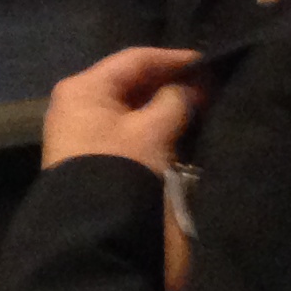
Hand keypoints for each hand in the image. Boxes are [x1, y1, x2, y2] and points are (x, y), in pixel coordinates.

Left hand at [42, 45, 206, 175]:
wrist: (93, 231)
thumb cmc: (120, 168)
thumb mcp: (153, 132)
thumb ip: (176, 102)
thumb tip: (194, 86)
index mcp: (84, 88)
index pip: (135, 60)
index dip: (174, 59)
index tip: (210, 63)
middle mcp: (79, 103)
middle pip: (132, 83)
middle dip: (171, 85)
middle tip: (211, 88)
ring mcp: (84, 130)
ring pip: (132, 108)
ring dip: (165, 108)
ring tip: (202, 107)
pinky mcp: (94, 154)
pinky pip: (128, 130)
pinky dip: (154, 128)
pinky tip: (181, 130)